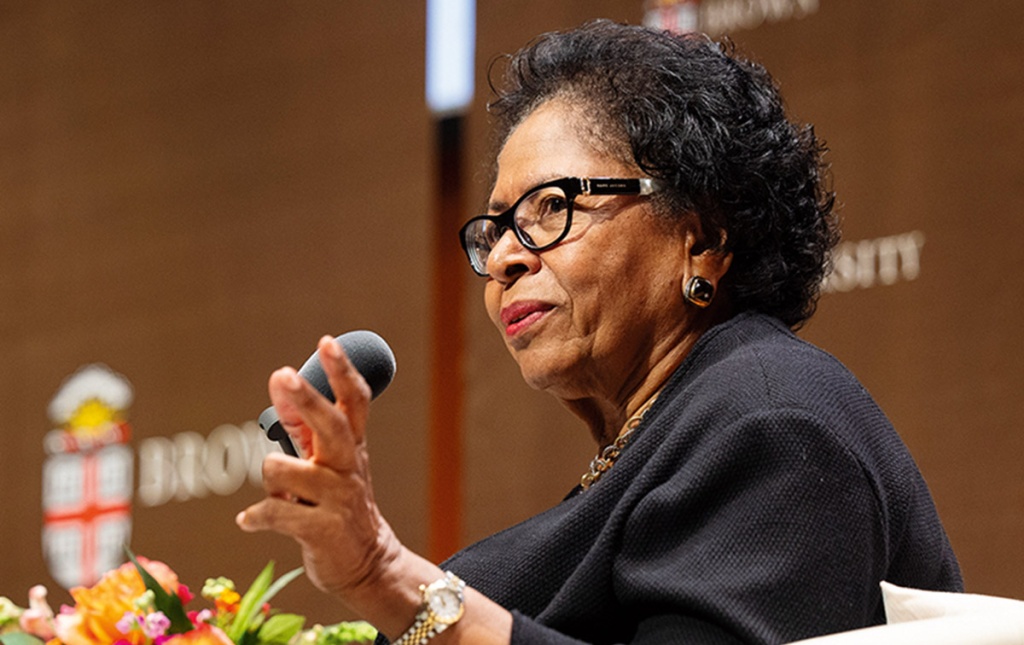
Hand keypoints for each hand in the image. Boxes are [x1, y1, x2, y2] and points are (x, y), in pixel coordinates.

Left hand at [236, 335, 401, 599]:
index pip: (354, 402)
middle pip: (332, 426)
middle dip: (308, 399)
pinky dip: (256, 516)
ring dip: (270, 479)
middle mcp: (348, 468)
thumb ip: (301, 424)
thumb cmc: (337, 504)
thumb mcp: (325, 462)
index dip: (342, 371)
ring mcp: (338, 500)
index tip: (326, 343)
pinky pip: (274, 513)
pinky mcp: (322, 531)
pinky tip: (250, 520)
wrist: (367, 563)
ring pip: (285, 470)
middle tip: (284, 374)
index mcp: (351, 447)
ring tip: (277, 493)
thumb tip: (279, 380)